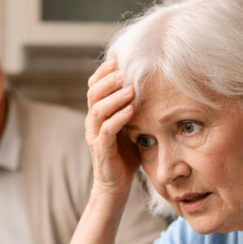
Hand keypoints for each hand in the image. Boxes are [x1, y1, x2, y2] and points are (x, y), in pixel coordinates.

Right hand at [85, 57, 140, 200]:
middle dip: (109, 79)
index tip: (121, 58)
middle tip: (126, 70)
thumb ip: (132, 105)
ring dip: (115, 97)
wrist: (116, 184)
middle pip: (93, 93)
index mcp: (97, 113)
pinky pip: (106, 130)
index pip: (95, 85)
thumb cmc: (125, 154)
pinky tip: (131, 110)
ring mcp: (95, 136)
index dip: (105, 71)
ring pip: (98, 109)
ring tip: (131, 88)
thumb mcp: (130, 125)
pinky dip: (118, 118)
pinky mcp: (101, 150)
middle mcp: (92, 122)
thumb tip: (149, 82)